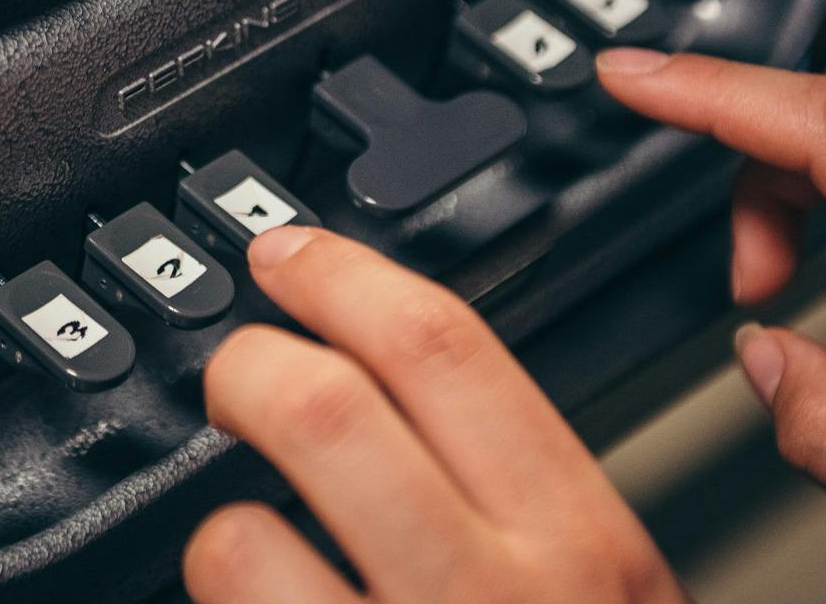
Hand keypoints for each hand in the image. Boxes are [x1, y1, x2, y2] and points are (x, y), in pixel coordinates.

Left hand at [185, 226, 686, 603]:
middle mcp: (493, 602)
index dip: (342, 277)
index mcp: (581, 548)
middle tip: (232, 374)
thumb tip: (401, 382)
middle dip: (247, 367)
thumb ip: (523, 499)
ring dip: (217, 533)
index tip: (288, 257)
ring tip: (247, 549)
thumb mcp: (607, 598)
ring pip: (237, 540)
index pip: (445, 350)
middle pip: (321, 411)